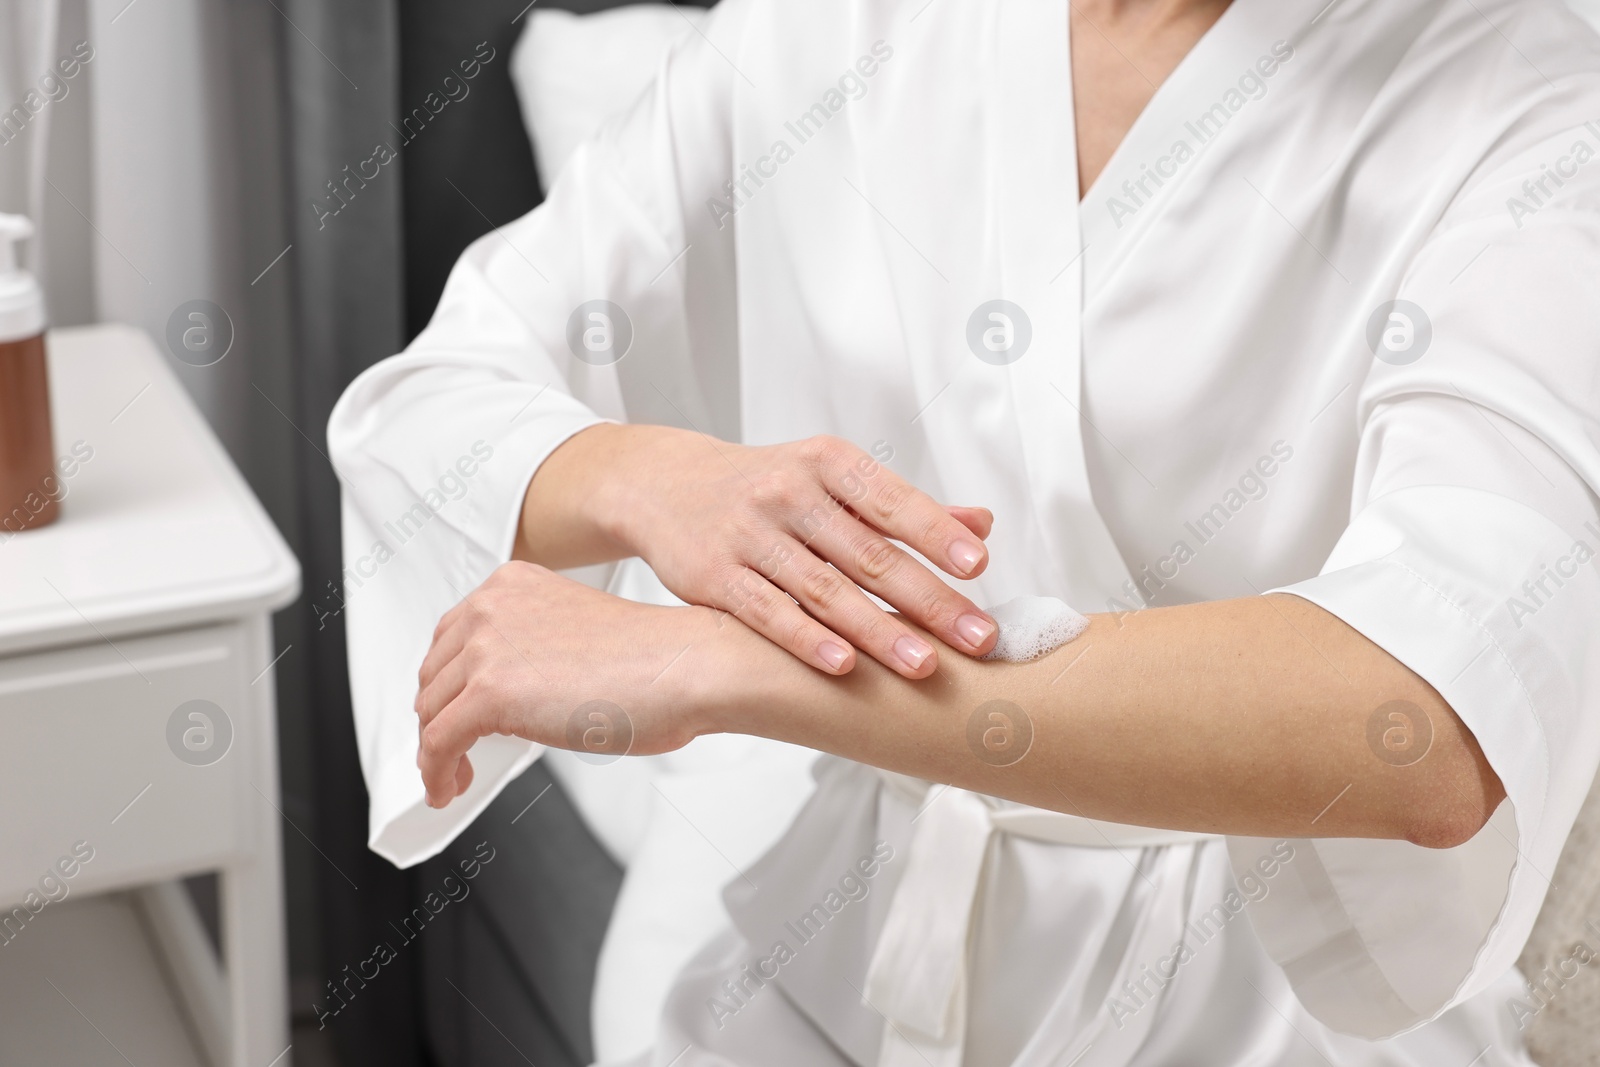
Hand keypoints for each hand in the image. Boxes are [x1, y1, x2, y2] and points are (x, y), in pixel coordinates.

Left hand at [415, 561, 721, 807]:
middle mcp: (491, 606)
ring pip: (431, 711)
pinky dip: (435, 773)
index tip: (455, 711)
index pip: (451, 637)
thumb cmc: (656, 658)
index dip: (449, 684)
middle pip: (433, 675)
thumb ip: (531, 648)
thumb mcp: (574, 632)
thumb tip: (512, 693)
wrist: (686, 667)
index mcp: (512, 585)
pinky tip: (449, 788)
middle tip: (456, 749)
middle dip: (441, 716)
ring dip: (438, 750)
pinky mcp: (489, 694)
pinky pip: (438, 743)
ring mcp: (487, 648)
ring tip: (454, 775)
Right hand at [521, 425, 997, 678]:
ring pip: (824, 589)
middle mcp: (789, 492)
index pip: (892, 501)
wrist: (666, 484)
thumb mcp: (831, 480)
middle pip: (869, 553)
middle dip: (928, 599)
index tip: (979, 567)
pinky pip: (768, 612)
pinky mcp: (714, 575)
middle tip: (978, 637)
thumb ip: (904, 508)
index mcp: (827, 462)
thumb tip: (981, 526)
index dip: (936, 534)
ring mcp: (749, 533)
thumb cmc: (770, 487)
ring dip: (878, 630)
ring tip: (925, 665)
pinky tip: (844, 667)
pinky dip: (806, 639)